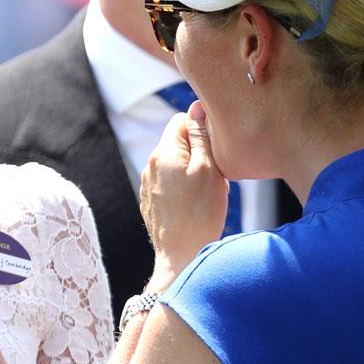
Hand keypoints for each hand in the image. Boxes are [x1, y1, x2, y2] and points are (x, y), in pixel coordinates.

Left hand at [140, 99, 227, 284]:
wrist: (181, 256)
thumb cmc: (200, 213)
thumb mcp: (209, 169)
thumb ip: (201, 135)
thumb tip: (197, 107)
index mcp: (163, 153)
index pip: (181, 119)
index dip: (202, 128)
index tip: (216, 148)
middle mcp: (150, 166)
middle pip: (178, 142)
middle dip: (199, 151)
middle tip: (215, 173)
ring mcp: (148, 184)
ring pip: (175, 163)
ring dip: (193, 169)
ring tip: (207, 192)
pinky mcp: (151, 201)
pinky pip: (170, 182)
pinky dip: (184, 186)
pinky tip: (196, 204)